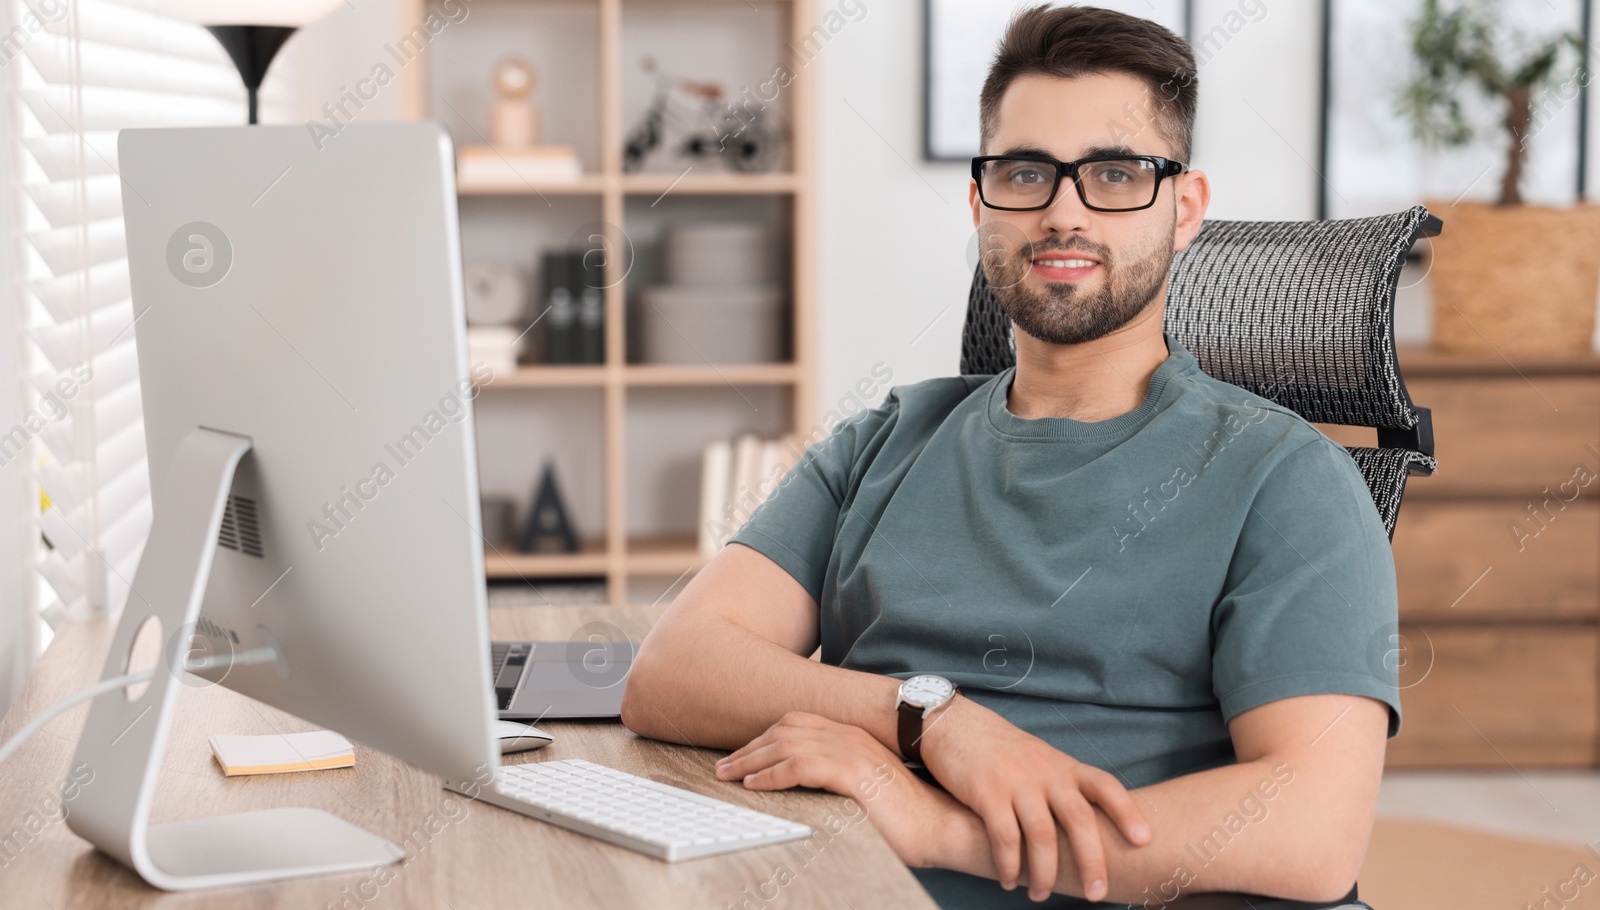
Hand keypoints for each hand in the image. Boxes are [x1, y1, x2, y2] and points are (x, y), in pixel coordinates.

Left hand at [713, 711, 972, 868]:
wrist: (942, 827)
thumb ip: (837, 778)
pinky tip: (753, 786)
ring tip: (728, 776)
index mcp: (853, 735)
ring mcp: (852, 751)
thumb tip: (802, 787)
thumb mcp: (864, 788)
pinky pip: (799, 766)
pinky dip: (770, 775)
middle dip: (749, 748)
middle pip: (785, 730)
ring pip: (785, 745)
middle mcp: (850, 735)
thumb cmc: (905, 816)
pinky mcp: (853, 772)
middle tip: (723, 767)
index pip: (796, 724)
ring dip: (750, 760)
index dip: (763, 738)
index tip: (741, 756)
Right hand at [919, 696, 1152, 901]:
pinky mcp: (986, 792)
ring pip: (1041, 835)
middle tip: (1097, 894)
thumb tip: (1090, 831)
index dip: (1127, 812)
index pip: (1105, 786)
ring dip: (1044, 873)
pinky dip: (1009, 865)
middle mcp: (1046, 773)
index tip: (1145, 839)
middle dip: (1092, 861)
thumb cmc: (1003, 752)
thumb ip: (1064, 788)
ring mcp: (1016, 782)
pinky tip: (1009, 880)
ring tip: (1040, 895)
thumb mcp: (1042, 761)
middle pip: (1078, 819)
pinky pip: (1004, 837)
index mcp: (1064, 767)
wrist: (956, 726)